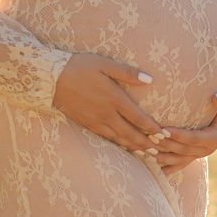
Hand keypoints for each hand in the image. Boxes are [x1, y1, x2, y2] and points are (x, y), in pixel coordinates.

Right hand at [52, 54, 168, 153]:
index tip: (164, 134)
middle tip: (159, 150)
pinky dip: (118, 144)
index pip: (138, 118)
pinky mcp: (87, 124)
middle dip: (146, 143)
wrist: (51, 79)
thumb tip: (149, 79)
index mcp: (114, 98)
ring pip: (119, 139)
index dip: (152, 128)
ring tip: (146, 153)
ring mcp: (96, 121)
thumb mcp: (104, 64)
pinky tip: (124, 145)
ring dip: (134, 147)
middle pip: (131, 134)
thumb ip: (127, 72)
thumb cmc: (79, 67)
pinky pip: (106, 138)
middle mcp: (107, 114)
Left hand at [155, 92, 216, 173]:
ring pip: (178, 159)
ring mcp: (198, 155)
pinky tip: (150, 165)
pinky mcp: (193, 155)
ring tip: (144, 151)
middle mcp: (205, 150)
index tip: (164, 130)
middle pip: (182, 150)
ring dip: (161, 156)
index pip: (193, 138)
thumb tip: (215, 98)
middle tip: (149, 138)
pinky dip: (165, 166)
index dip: (178, 135)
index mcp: (213, 138)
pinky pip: (178, 164)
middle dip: (165, 145)